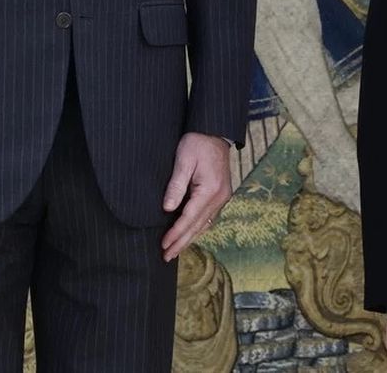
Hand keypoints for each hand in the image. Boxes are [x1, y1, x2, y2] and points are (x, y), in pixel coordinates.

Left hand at [160, 132, 231, 260]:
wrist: (215, 130)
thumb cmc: (197, 142)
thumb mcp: (183, 160)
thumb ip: (176, 186)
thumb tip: (168, 209)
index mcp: (210, 190)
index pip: (189, 218)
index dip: (175, 234)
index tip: (163, 246)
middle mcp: (219, 197)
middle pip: (198, 226)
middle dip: (181, 242)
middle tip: (166, 257)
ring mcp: (222, 197)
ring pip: (205, 225)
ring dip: (190, 238)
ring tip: (175, 250)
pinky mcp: (221, 194)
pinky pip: (209, 217)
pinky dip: (198, 228)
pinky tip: (190, 234)